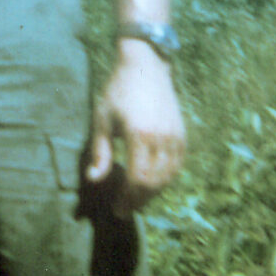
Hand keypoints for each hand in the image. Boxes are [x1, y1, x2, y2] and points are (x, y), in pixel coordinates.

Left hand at [85, 40, 185, 217]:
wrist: (145, 65)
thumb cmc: (117, 90)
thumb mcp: (101, 119)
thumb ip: (99, 152)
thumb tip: (94, 180)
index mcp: (139, 134)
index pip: (137, 178)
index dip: (128, 198)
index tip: (117, 209)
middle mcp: (161, 137)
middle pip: (154, 182)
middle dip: (138, 200)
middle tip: (123, 210)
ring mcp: (175, 136)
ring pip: (168, 176)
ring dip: (152, 192)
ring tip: (135, 200)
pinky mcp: (182, 134)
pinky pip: (177, 165)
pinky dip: (165, 179)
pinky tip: (151, 184)